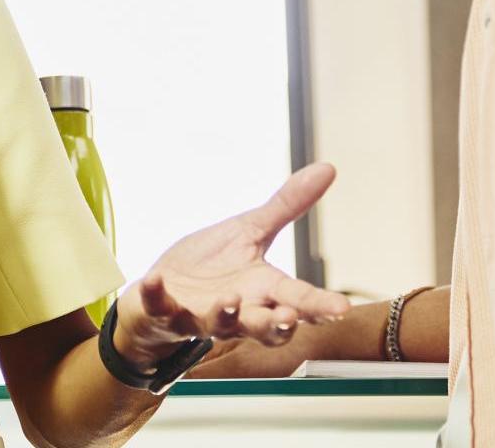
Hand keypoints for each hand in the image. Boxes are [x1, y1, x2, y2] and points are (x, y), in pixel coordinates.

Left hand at [114, 163, 351, 364]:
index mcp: (263, 290)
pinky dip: (156, 296)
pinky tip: (153, 279)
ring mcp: (201, 314)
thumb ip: (287, 206)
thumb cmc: (212, 267)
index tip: (341, 310)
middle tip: (291, 318)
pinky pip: (160, 307)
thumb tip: (328, 168)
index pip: (298, 300)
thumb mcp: (250, 231)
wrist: (161, 290)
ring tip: (231, 300)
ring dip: (226, 315)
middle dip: (278, 325)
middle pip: (265, 326)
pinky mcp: (165, 312)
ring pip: (220, 325)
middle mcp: (238, 310)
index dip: (320, 307)